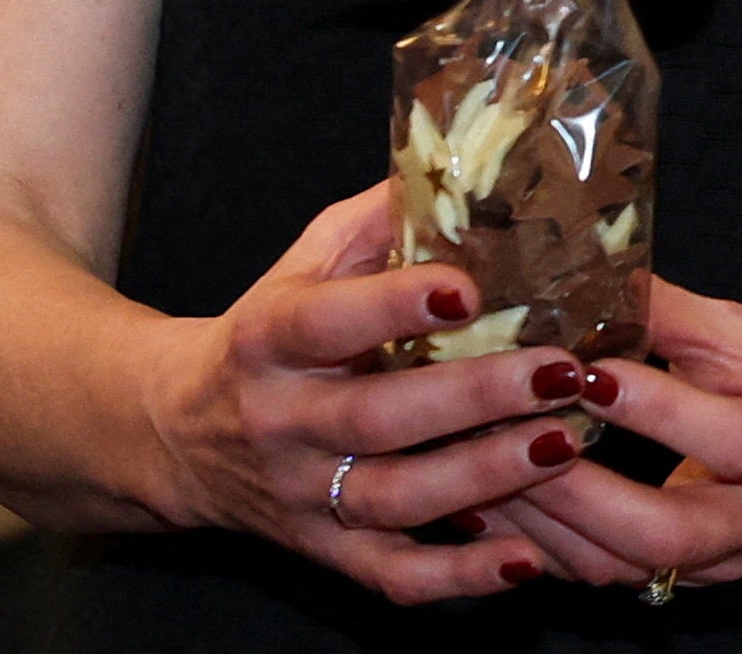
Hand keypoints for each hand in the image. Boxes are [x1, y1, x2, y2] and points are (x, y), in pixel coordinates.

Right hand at [139, 183, 591, 602]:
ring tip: (566, 443)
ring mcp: (301, 496)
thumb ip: (379, 219)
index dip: (393, 306)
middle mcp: (280, 422)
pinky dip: (460, 578)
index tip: (470, 285)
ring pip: (393, 500)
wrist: (175, 433)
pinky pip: (393, 576)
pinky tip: (528, 558)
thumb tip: (465, 164)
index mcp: (267, 339)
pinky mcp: (323, 550)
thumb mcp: (304, 260)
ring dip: (484, 477)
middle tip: (560, 371)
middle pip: (375, 418)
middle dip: (473, 396)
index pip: (325, 321)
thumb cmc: (269, 329)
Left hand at [482, 276, 741, 595]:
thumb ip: (671, 311)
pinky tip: (502, 503)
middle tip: (509, 438)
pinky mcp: (694, 580)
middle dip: (577, 492)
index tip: (582, 370)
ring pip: (627, 567)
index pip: (731, 438)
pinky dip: (551, 542)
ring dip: (545, 524)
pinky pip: (614, 575)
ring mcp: (729, 560)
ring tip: (480, 470)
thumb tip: (586, 272)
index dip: (654, 410)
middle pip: (668, 532)